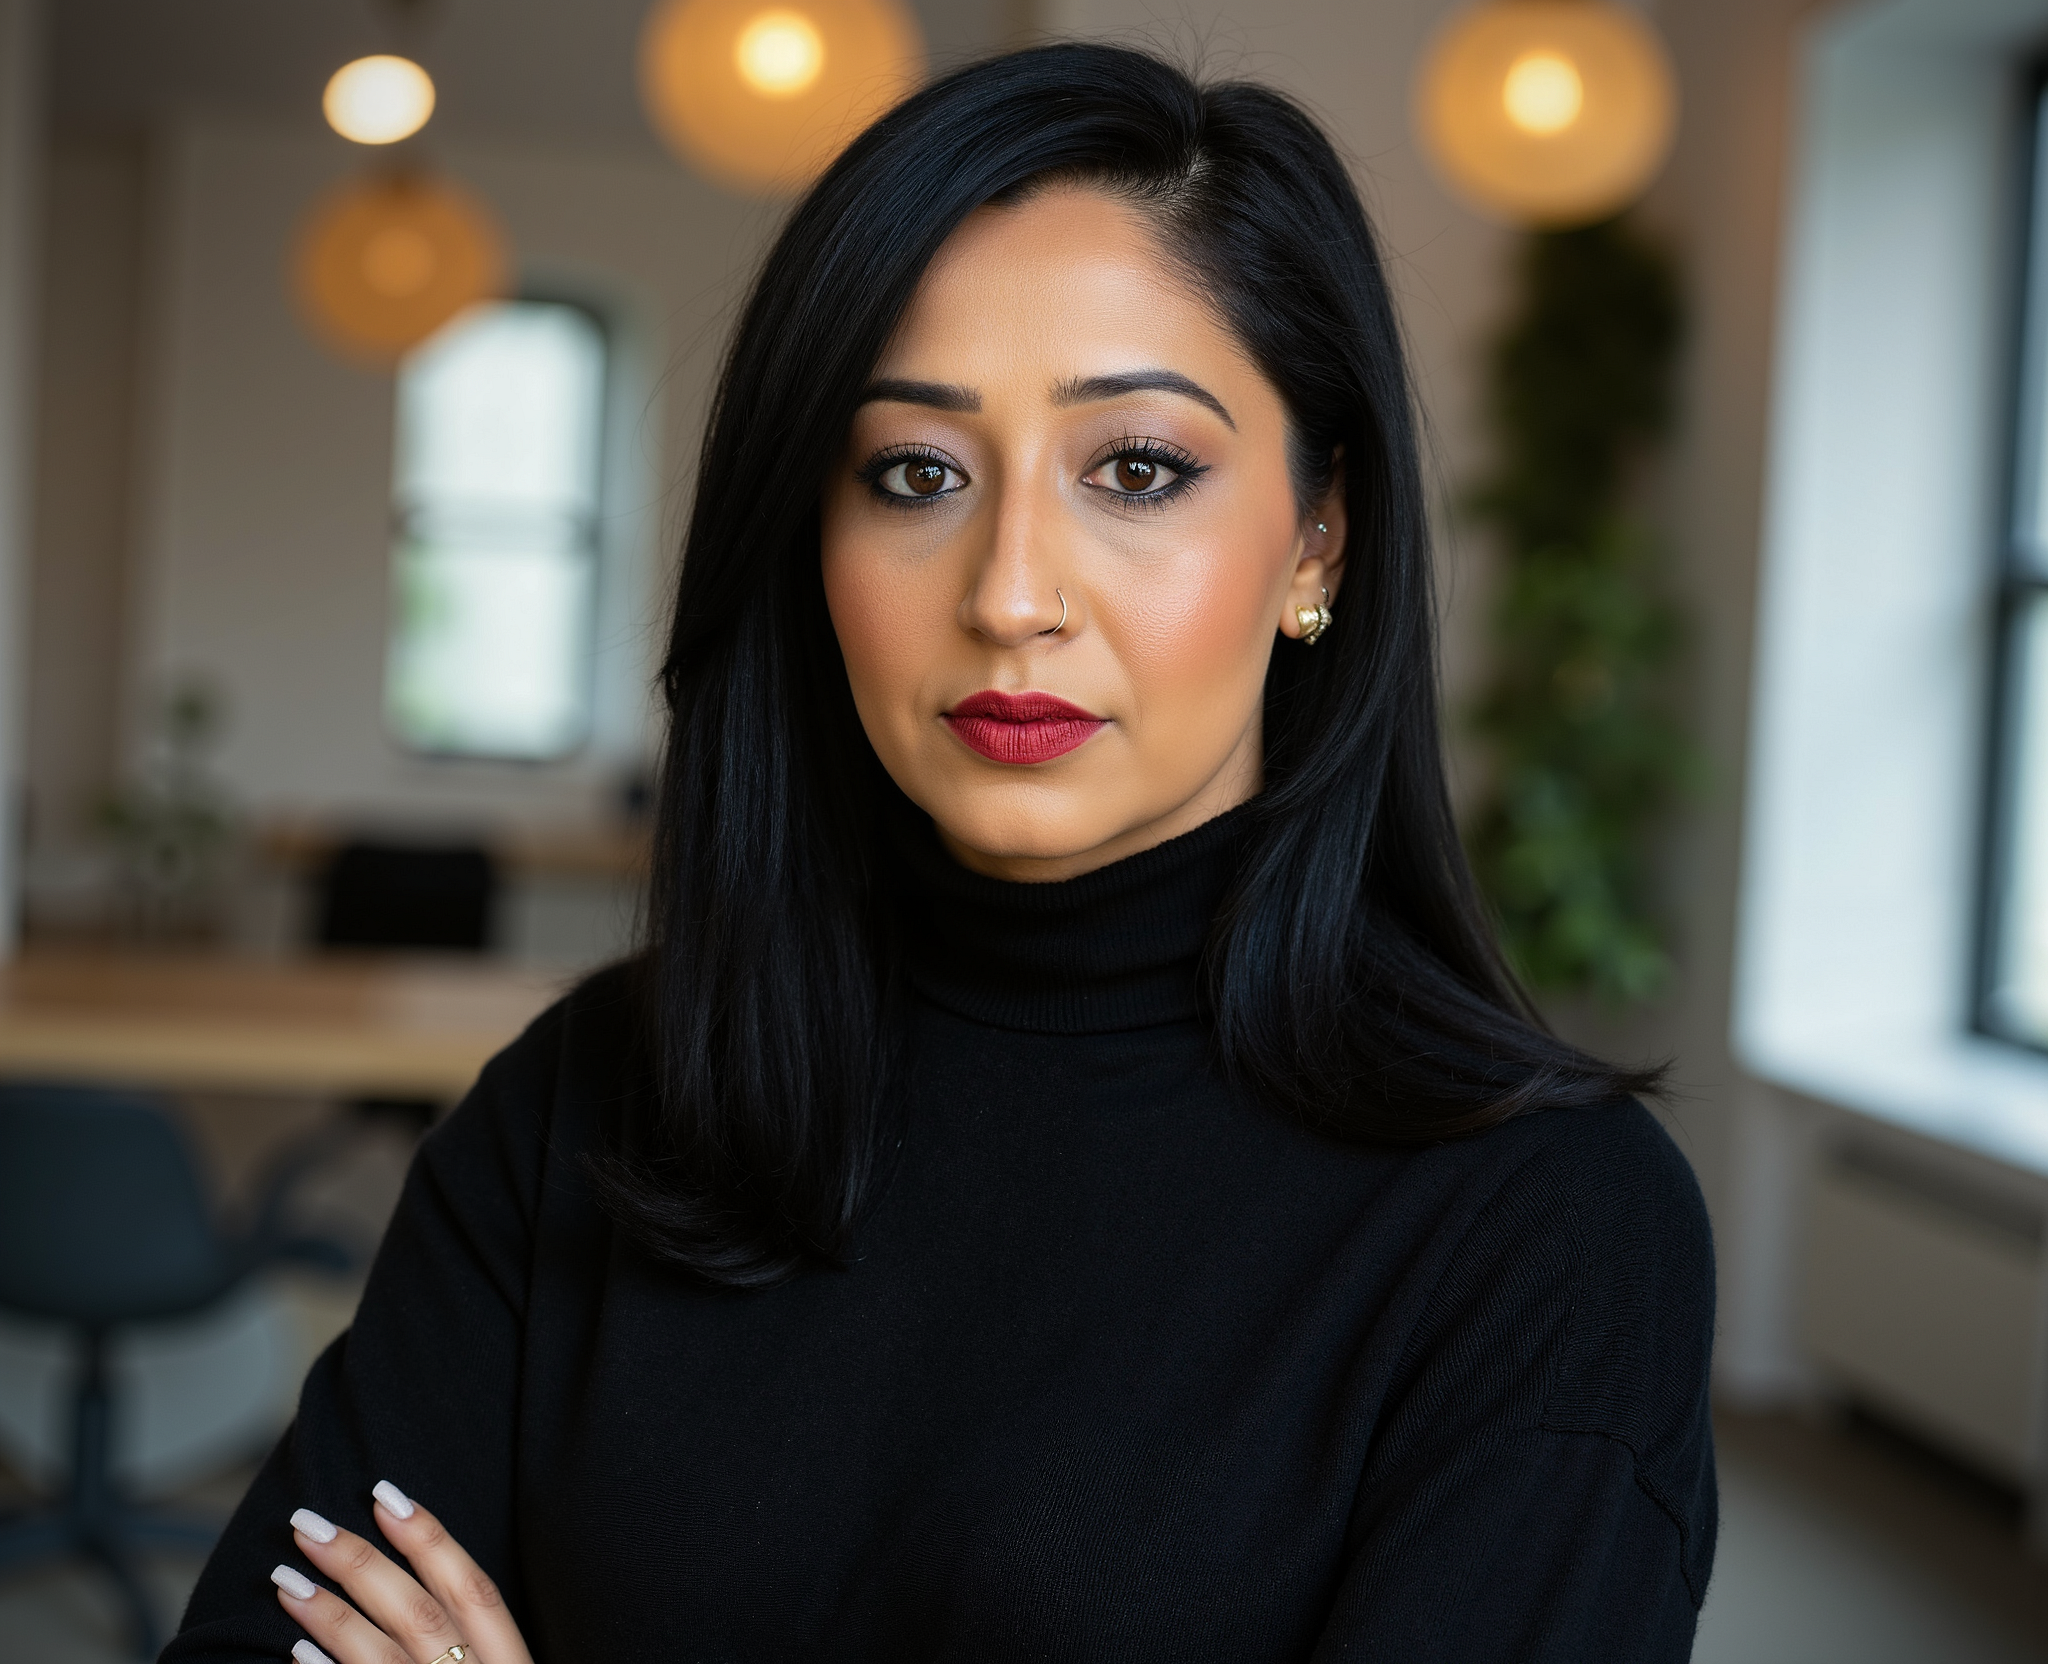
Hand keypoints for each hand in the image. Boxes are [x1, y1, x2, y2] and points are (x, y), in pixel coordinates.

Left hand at [269, 1480, 532, 1663]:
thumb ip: (473, 1639)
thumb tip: (417, 1580)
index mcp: (508, 1660)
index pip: (474, 1589)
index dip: (431, 1539)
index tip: (384, 1496)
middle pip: (420, 1614)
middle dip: (362, 1565)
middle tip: (309, 1525)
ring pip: (382, 1656)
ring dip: (332, 1615)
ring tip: (287, 1578)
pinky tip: (296, 1650)